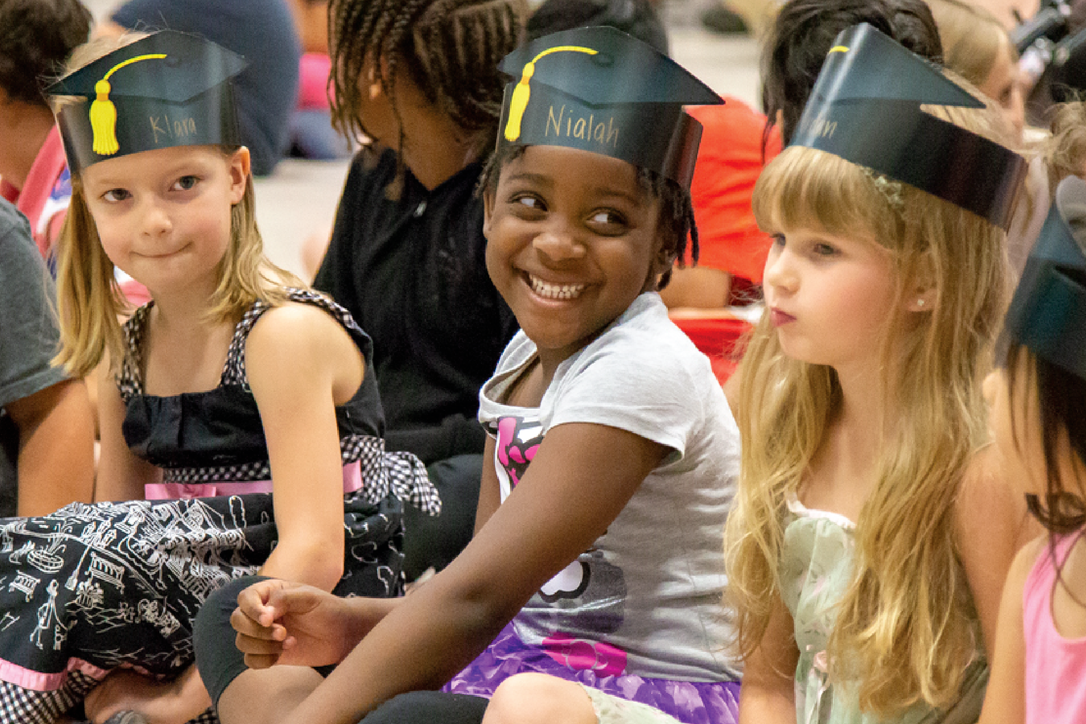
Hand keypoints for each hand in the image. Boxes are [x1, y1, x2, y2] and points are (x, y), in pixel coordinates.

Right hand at [230, 579, 360, 668]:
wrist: (340, 633)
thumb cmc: (327, 609)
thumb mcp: (309, 597)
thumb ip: (285, 599)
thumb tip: (264, 615)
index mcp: (269, 593)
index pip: (245, 598)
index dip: (252, 610)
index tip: (269, 620)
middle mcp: (261, 612)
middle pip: (238, 621)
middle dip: (257, 630)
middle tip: (283, 633)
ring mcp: (263, 634)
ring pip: (242, 642)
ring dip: (263, 645)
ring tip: (290, 641)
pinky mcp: (267, 653)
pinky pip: (250, 660)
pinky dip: (264, 660)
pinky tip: (283, 653)